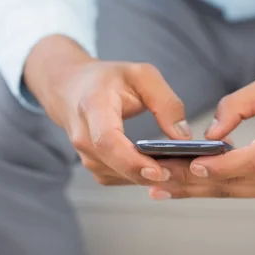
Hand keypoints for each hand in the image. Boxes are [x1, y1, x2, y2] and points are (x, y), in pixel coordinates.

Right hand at [24, 35, 191, 184]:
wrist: (71, 87)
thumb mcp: (142, 76)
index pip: (107, 140)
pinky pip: (120, 178)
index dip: (131, 160)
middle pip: (114, 164)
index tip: (158, 170)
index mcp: (93, 107)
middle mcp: (83, 136)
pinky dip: (141, 176)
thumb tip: (183, 137)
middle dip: (149, 174)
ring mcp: (86, 155)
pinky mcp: (94, 166)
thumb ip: (166, 103)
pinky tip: (162, 168)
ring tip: (178, 169)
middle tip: (181, 172)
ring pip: (120, 176)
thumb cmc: (107, 79)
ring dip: (148, 177)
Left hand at [150, 74, 254, 204]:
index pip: (253, 160)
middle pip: (235, 183)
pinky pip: (244, 192)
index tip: (191, 166)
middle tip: (155, 180)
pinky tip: (189, 186)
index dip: (221, 166)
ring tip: (161, 188)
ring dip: (196, 191)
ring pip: (235, 193)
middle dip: (191, 183)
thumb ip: (238, 104)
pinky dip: (217, 188)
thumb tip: (209, 133)